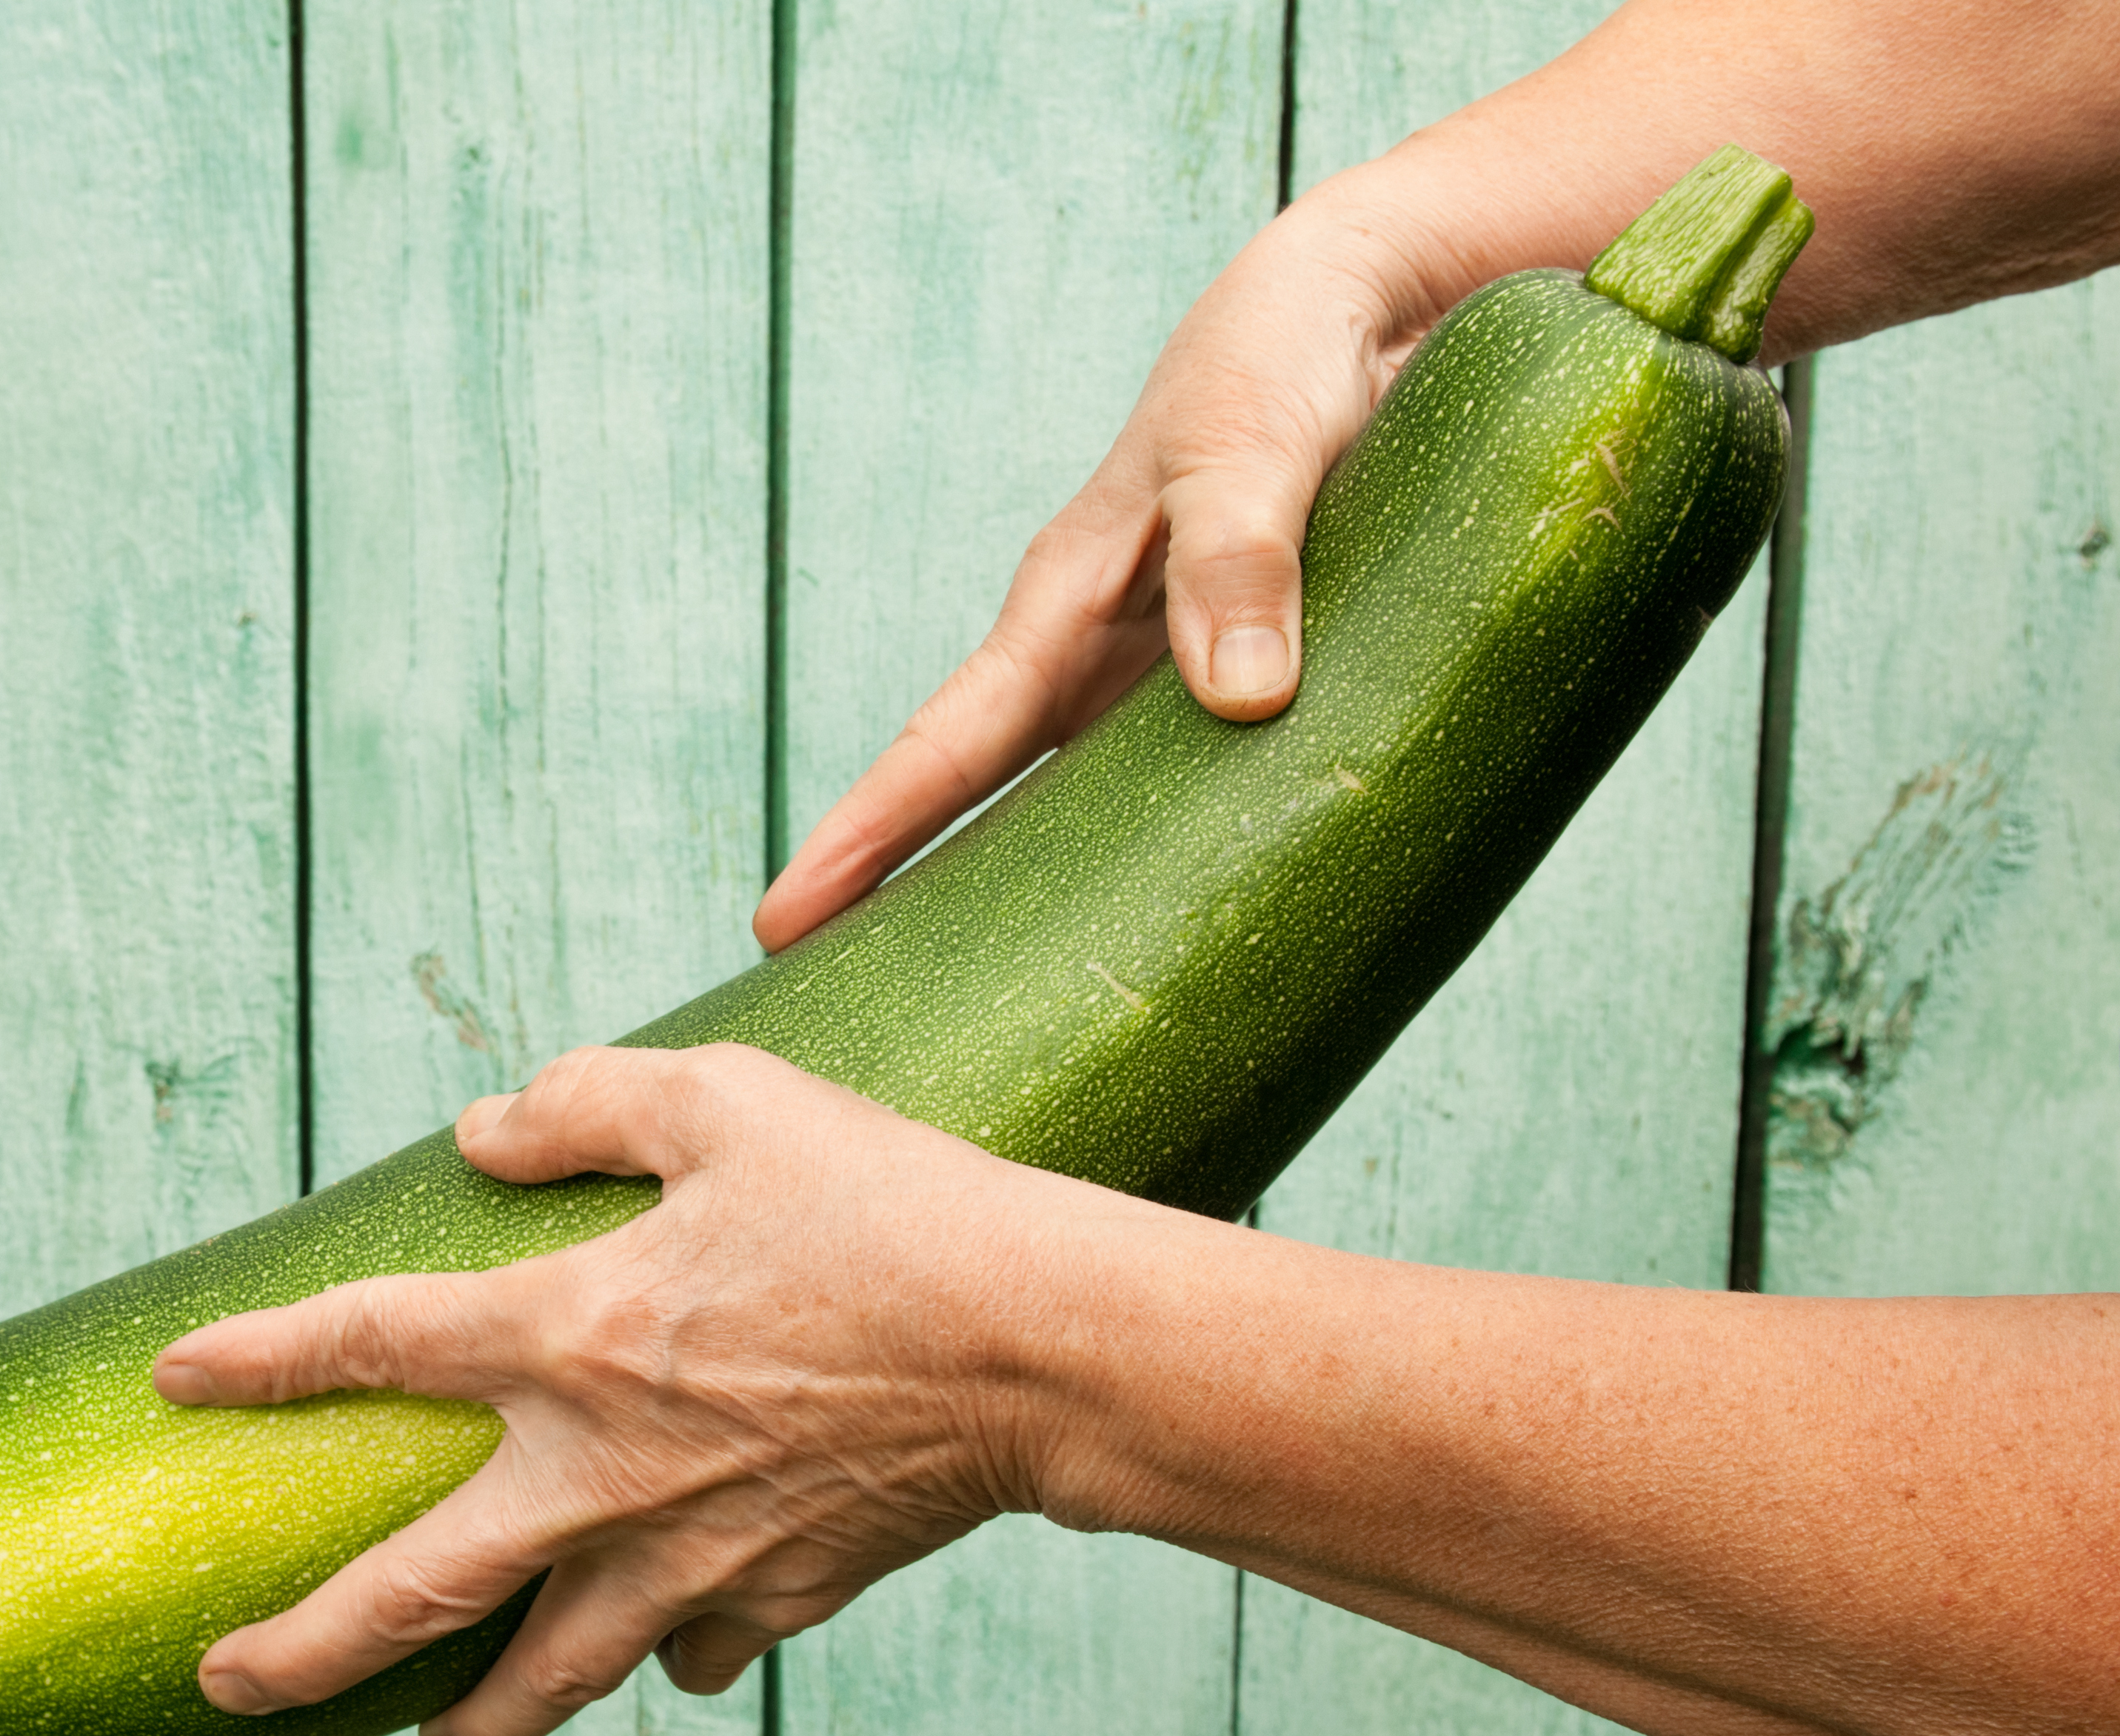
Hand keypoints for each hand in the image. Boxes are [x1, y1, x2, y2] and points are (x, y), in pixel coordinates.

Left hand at [151, 1044, 1103, 1735]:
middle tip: (221, 1685)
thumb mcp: (731, 1098)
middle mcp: (599, 1472)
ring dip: (470, 1715)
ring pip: (541, 1677)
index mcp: (568, 1334)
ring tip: (430, 1735)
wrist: (1040, 1346)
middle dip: (297, 1654)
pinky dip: (663, 1653)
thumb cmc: (886, 1203)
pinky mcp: (775, 1598)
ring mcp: (684, 1557)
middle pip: (407, 1597)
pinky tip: (657, 1641)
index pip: (368, 1344)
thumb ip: (589, 1102)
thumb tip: (485, 1128)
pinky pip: (689, 1652)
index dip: (259, 1357)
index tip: (174, 1380)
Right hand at [750, 191, 1442, 952]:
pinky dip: (1162, 865)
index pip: (944, 741)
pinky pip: (1186, 795)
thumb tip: (1244, 696)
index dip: (866, 832)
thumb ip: (1243, 555)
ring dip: (1024, 903)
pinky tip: (1165, 936)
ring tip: (980, 1010)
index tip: (783, 916)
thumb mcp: (1255, 442)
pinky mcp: (1244, 685)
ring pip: (1072, 816)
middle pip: (978, 804)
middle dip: (901, 899)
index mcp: (1064, 607)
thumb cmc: (1281, 355)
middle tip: (831, 1004)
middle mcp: (1096, 659)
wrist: (1363, 314)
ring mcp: (1163, 682)